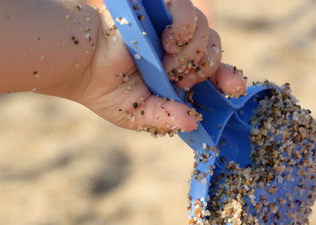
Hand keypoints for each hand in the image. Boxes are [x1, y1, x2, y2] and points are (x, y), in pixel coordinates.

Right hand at [42, 0, 245, 135]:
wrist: (80, 66)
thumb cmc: (103, 89)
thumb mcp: (138, 113)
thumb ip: (166, 118)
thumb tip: (194, 122)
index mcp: (174, 71)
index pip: (212, 71)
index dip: (228, 78)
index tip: (235, 88)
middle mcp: (175, 47)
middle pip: (213, 49)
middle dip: (204, 68)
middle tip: (181, 77)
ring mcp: (168, 25)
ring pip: (206, 31)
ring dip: (191, 53)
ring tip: (166, 61)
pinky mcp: (159, 8)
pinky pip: (188, 11)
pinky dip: (185, 28)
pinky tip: (168, 40)